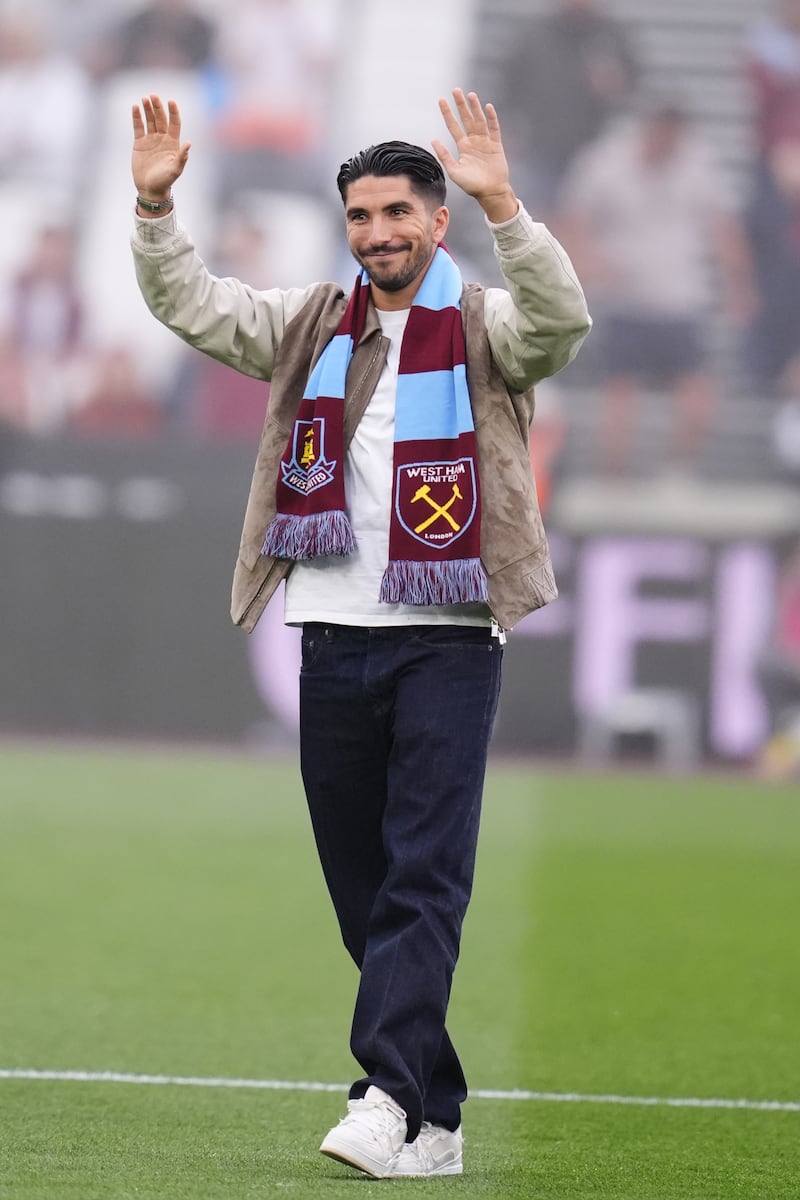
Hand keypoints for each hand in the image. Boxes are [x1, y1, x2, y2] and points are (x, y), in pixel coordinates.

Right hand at [131, 95, 190, 199]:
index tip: (171, 101)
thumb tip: (189, 143)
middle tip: (153, 96)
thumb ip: (182, 157)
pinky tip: (135, 107)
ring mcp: (151, 139)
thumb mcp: (175, 170)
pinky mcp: (139, 142)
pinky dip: (136, 116)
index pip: (174, 123)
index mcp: (173, 143)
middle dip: (158, 107)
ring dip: (147, 109)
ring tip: (144, 98)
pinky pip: (138, 126)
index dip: (173, 112)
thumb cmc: (165, 181)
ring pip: (149, 120)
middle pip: (161, 118)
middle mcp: (162, 139)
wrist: (150, 189)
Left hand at [432, 89, 517, 222]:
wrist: (490, 192)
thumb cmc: (471, 185)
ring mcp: (485, 142)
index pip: (453, 126)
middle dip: (461, 105)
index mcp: (462, 147)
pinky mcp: (496, 145)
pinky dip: (491, 118)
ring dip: (475, 108)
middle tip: (456, 90)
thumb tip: (433, 140)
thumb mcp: (454, 171)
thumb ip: (444, 156)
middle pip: (466, 119)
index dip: (447, 113)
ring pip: (479, 120)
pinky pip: (494, 128)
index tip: (441, 100)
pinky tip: (488, 107)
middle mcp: (473, 142)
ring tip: (470, 95)